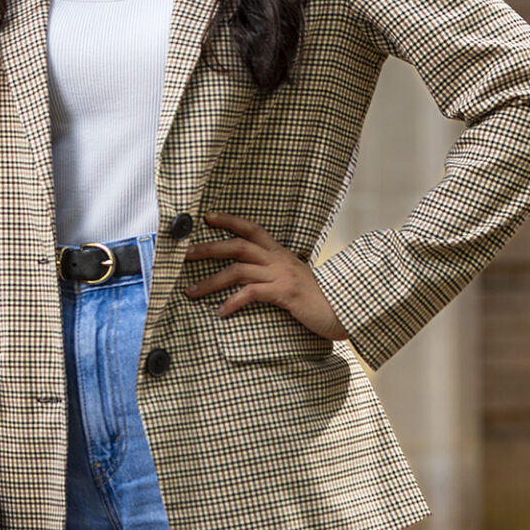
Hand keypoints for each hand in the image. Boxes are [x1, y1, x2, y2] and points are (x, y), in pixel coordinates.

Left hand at [182, 211, 349, 341]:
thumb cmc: (319, 299)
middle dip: (208, 248)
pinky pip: (252, 294)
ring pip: (238, 271)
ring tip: (191, 291)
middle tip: (184, 254)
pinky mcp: (285, 293)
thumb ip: (277, 273)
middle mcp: (279, 260)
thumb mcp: (296, 278)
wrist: (344, 309)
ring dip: (211, 281)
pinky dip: (233, 302)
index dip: (229, 221)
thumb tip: (255, 277)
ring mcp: (282, 275)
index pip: (252, 228)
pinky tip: (220, 312)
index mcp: (281, 254)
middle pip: (237, 246)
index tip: (207, 217)